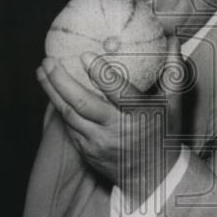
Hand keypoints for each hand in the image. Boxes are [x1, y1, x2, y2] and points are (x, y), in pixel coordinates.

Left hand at [36, 35, 184, 209]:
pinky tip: (52, 92)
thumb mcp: (173, 105)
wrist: (154, 178)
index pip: (118, 92)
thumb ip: (172, 71)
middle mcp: (117, 131)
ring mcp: (98, 143)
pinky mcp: (87, 152)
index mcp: (140, 116)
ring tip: (42, 71)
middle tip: (48, 60)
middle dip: (60, 81)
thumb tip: (171, 38)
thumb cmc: (164, 134)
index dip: (100, 74)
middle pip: (82, 104)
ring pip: (68, 116)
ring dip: (52, 92)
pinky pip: (69, 127)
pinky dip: (59, 108)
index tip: (84, 55)